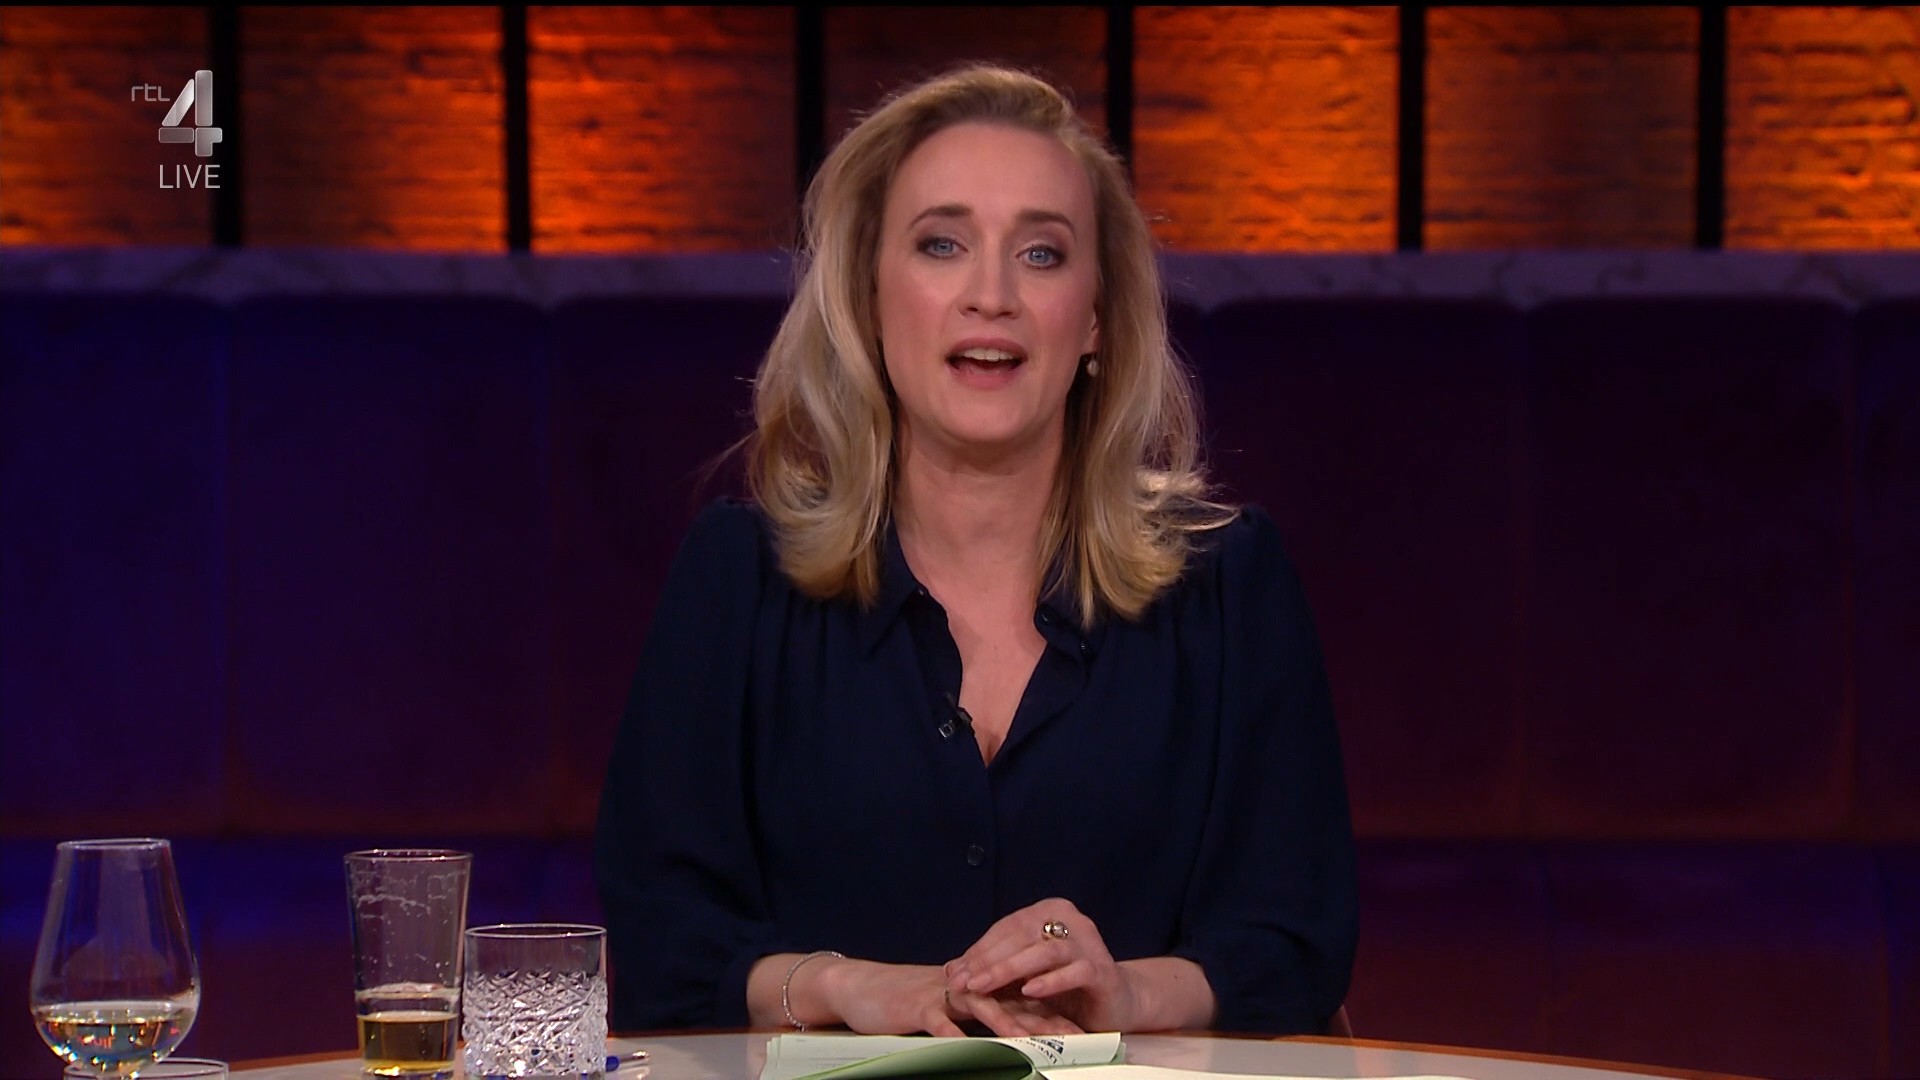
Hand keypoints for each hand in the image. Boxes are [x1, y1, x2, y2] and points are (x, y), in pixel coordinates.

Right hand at [814, 958, 1083, 1037]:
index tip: (1086, 1031)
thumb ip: (982, 1015)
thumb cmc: (908, 1003)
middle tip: (1074, 1037)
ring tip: (1030, 1043)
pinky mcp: (918, 1006)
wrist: (862, 988)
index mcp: (980, 988)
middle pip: (1013, 1001)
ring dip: (1007, 1024)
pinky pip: (939, 1022)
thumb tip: (1018, 1032)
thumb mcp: (950, 1010)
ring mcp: (944, 995)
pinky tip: (969, 1052)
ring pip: (983, 1006)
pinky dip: (954, 1037)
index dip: (1054, 1013)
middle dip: (1044, 1019)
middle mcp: (969, 987)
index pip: (1024, 998)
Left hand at [944, 898, 1138, 1032]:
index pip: (1007, 927)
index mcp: (1051, 911)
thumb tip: (951, 969)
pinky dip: (1051, 980)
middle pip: (1022, 936)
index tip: (954, 973)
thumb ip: (994, 967)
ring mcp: (1090, 943)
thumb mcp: (1024, 974)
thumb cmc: (1065, 985)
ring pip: (1046, 951)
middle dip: (988, 961)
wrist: (1114, 1002)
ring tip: (985, 985)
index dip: (978, 950)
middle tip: (963, 982)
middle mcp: (1072, 920)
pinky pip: (1076, 971)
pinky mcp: (1103, 970)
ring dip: (1011, 969)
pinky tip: (1030, 990)